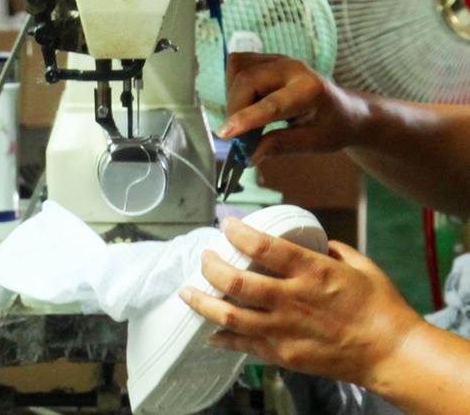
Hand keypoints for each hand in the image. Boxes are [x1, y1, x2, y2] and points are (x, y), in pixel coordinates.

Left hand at [179, 217, 424, 387]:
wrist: (392, 353)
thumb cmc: (380, 307)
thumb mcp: (359, 265)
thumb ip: (331, 250)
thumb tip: (313, 242)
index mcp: (311, 271)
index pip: (262, 245)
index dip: (237, 232)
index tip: (226, 224)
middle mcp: (292, 299)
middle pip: (235, 280)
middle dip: (211, 266)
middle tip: (205, 257)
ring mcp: (284, 330)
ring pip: (230, 315)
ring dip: (202, 302)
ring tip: (187, 291)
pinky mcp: (283, 354)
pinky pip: (243, 345)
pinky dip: (223, 337)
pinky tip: (210, 330)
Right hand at [218, 53, 370, 164]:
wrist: (345, 109)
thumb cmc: (332, 128)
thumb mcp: (312, 143)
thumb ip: (279, 146)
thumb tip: (247, 156)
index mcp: (310, 91)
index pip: (271, 104)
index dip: (245, 119)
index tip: (224, 134)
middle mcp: (293, 68)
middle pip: (247, 79)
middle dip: (235, 108)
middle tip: (238, 135)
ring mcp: (278, 60)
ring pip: (238, 69)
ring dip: (232, 95)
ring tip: (245, 117)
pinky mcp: (267, 58)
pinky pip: (237, 65)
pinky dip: (233, 85)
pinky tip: (246, 101)